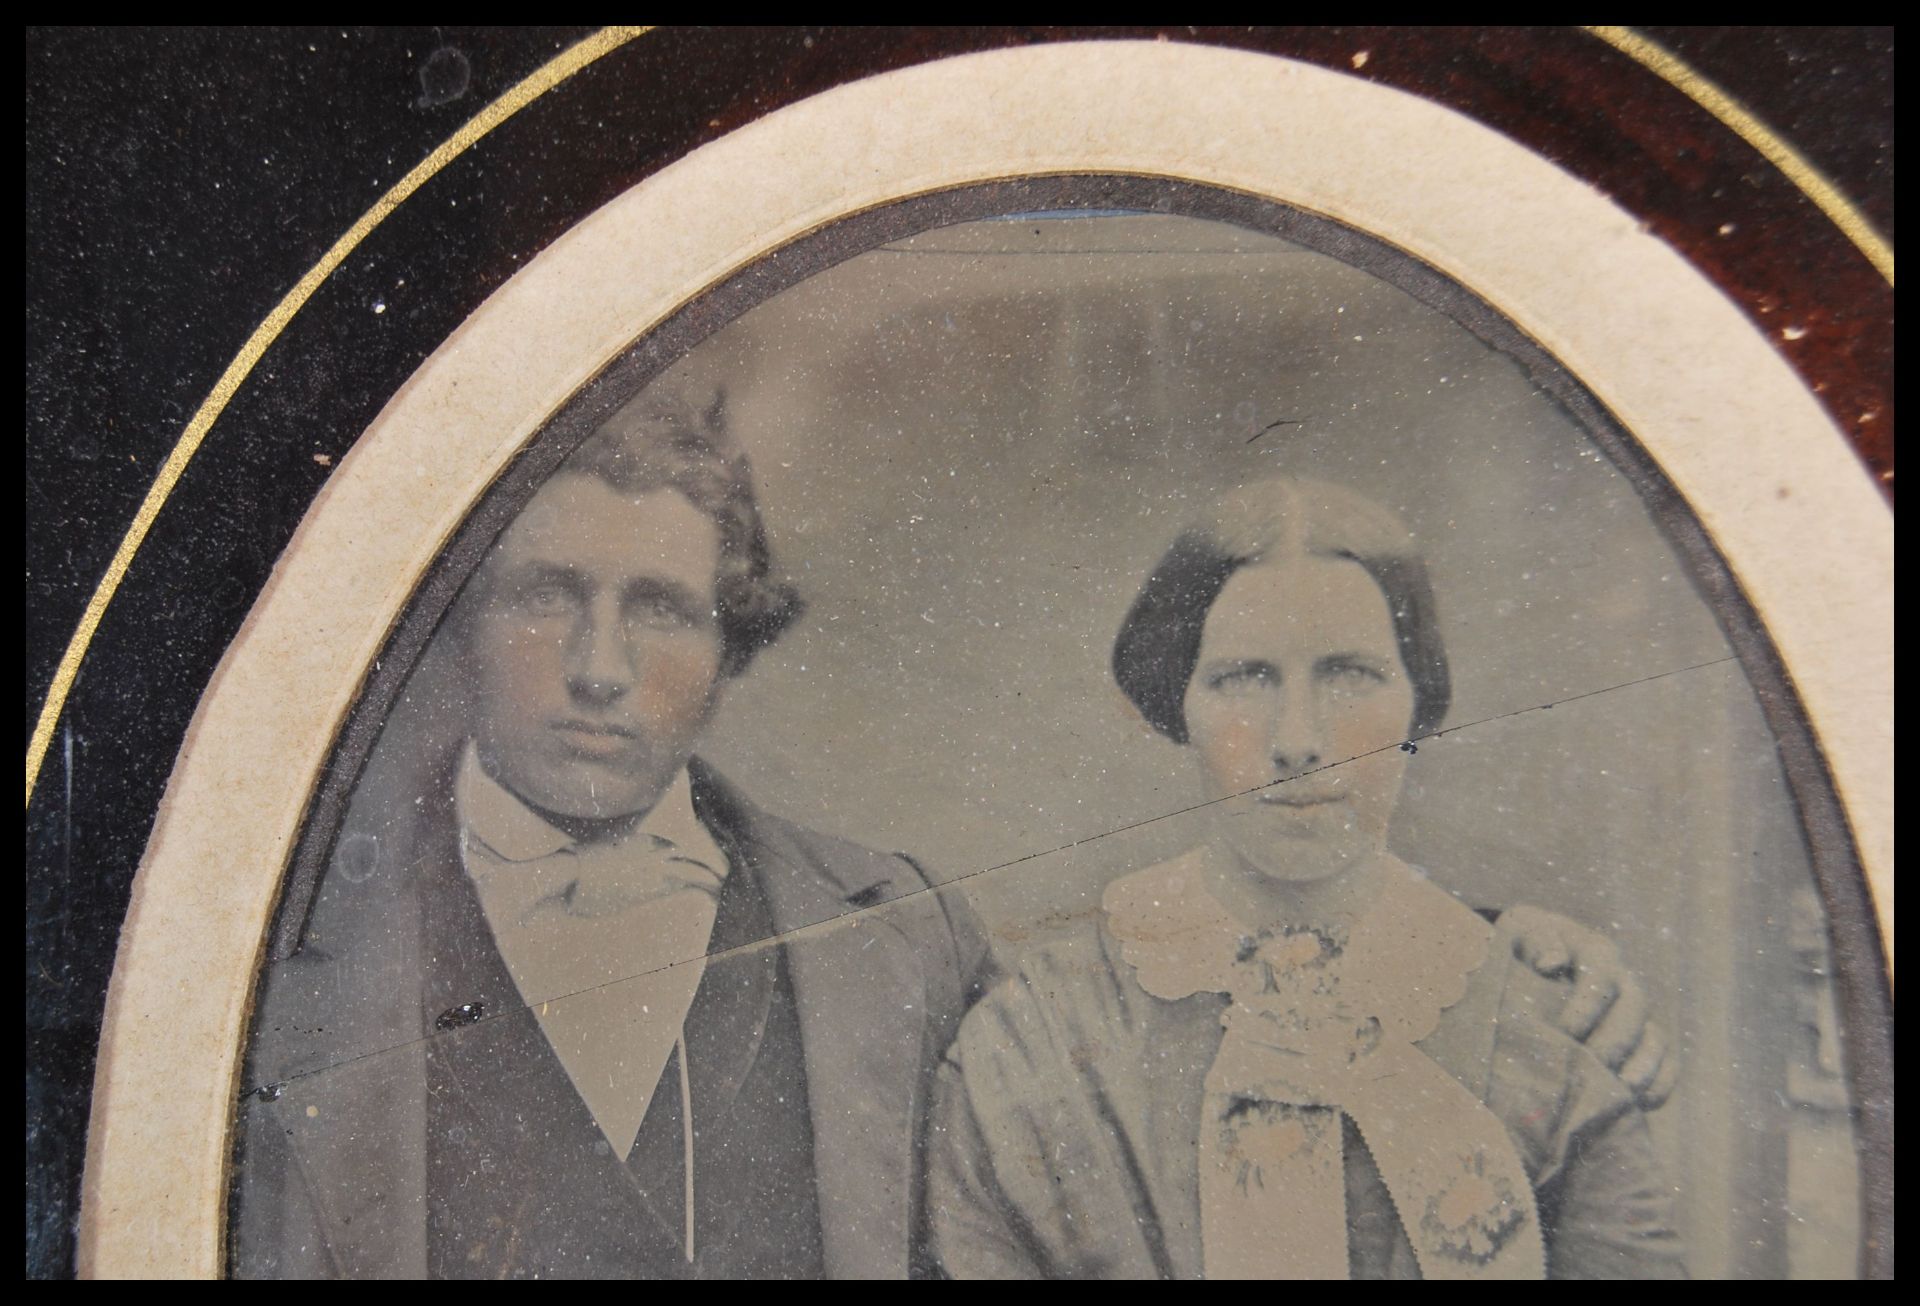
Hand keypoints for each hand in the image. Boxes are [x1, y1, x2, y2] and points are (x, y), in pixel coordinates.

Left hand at [1503, 905, 1677, 1109]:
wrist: (1532, 958)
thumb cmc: (1522, 947)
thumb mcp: (1521, 933)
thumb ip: (1536, 942)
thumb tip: (1550, 962)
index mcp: (1594, 951)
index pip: (1601, 973)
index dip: (1588, 1003)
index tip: (1566, 1029)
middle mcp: (1622, 981)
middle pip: (1634, 1007)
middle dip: (1614, 1038)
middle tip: (1589, 1064)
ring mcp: (1636, 1013)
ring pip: (1654, 1037)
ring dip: (1643, 1065)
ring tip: (1622, 1091)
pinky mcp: (1643, 1042)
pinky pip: (1666, 1063)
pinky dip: (1659, 1084)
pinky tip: (1638, 1104)